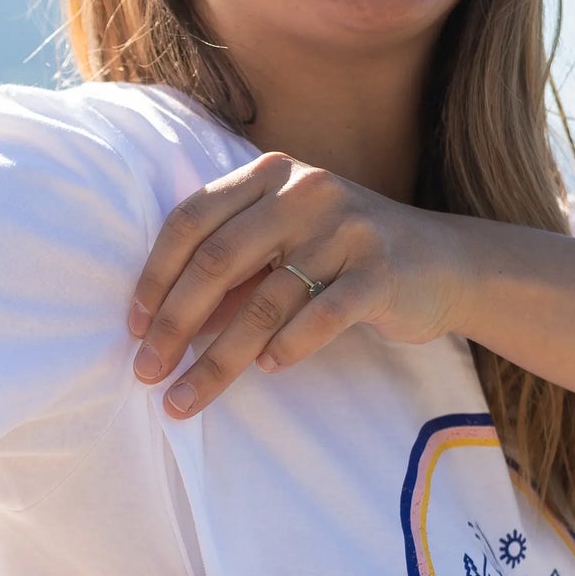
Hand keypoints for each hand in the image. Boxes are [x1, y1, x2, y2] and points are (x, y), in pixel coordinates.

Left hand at [126, 152, 467, 414]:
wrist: (441, 264)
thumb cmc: (342, 262)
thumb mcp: (282, 251)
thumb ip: (230, 276)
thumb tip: (162, 329)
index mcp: (270, 177)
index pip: (192, 220)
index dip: (155, 276)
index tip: (133, 328)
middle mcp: (305, 191)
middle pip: (219, 261)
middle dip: (174, 324)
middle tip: (148, 373)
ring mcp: (346, 228)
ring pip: (266, 301)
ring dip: (218, 360)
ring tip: (186, 398)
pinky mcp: (380, 270)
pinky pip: (322, 316)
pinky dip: (290, 346)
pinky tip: (269, 370)